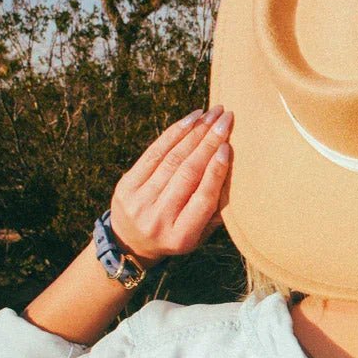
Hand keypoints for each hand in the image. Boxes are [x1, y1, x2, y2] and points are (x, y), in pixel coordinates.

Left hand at [108, 106, 233, 262]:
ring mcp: (139, 200)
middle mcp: (158, 219)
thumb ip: (215, 210)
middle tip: (226, 119)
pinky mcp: (126, 184)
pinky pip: (154, 152)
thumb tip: (232, 171)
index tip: (228, 146)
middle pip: (188, 173)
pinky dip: (174, 133)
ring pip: (172, 159)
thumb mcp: (198, 235)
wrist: (130, 243)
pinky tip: (191, 119)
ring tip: (212, 114)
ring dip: (195, 132)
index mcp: (181, 236)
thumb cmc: (176, 235)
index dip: (216, 171)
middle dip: (209, 142)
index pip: (203, 198)